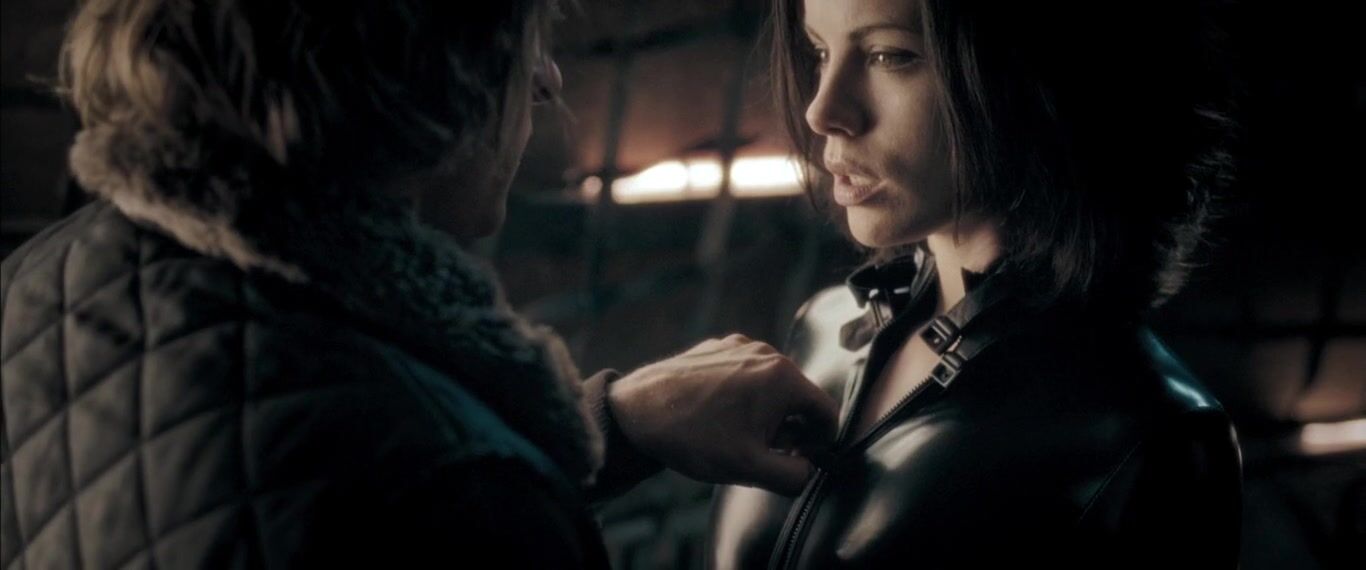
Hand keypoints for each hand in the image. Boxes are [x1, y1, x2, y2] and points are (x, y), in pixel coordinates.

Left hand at [608, 334, 838, 494]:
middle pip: (797, 397)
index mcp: (782, 378)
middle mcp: (765, 353)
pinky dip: (742, 396)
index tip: (802, 459)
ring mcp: (739, 346)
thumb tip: (807, 471)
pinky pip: (744, 374)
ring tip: (736, 436)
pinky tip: (718, 417)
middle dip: (789, 428)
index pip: (825, 411)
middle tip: (764, 452)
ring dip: (765, 412)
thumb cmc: (694, 437)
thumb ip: (794, 476)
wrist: (637, 413)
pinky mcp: (716, 347)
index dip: (821, 442)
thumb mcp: (751, 469)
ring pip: (770, 385)